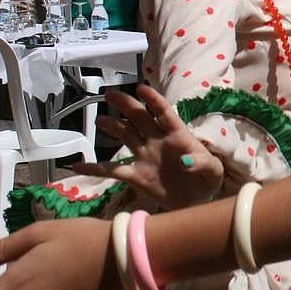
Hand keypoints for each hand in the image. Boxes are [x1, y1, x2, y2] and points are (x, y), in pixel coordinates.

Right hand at [71, 85, 224, 209]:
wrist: (196, 201)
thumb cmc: (206, 179)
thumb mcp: (212, 172)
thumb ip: (202, 164)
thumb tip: (187, 162)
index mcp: (178, 135)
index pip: (164, 112)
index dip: (153, 100)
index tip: (141, 88)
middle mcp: (158, 141)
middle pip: (139, 118)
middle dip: (126, 105)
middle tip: (109, 93)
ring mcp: (144, 156)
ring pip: (125, 135)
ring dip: (112, 126)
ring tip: (100, 120)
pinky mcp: (135, 175)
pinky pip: (112, 170)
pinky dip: (95, 168)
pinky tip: (78, 166)